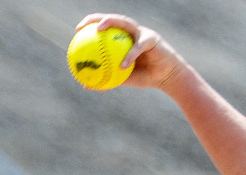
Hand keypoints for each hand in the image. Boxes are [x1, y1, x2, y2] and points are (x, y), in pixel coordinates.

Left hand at [74, 13, 188, 90]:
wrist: (167, 78)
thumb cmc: (145, 77)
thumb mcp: (123, 79)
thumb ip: (107, 79)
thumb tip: (86, 85)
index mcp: (124, 38)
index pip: (107, 27)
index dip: (91, 24)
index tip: (78, 30)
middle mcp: (132, 31)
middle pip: (114, 18)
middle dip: (97, 18)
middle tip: (84, 26)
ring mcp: (142, 33)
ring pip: (125, 23)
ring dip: (111, 22)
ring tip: (99, 29)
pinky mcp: (152, 39)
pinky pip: (138, 46)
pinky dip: (130, 55)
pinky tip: (122, 65)